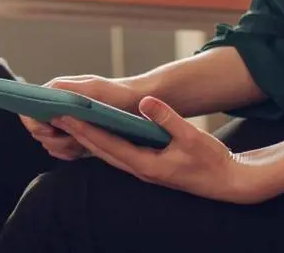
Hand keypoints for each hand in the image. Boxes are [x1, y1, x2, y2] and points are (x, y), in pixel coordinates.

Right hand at [19, 76, 145, 160]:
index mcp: (58, 92)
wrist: (141, 104)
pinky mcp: (77, 135)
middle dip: (52, 139)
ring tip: (80, 145)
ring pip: (49, 142)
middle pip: (38, 129)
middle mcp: (59, 106)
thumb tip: (45, 96)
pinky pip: (62, 149)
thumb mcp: (95, 89)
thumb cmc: (119, 93)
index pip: (31, 107)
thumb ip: (69, 91)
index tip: (49, 130)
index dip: (34, 121)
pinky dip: (68, 153)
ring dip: (62, 147)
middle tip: (73, 140)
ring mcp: (67, 122)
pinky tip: (80, 151)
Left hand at [55, 96, 268, 204]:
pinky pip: (119, 154)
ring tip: (69, 122)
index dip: (85, 130)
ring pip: (108, 154)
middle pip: (101, 151)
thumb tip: (148, 102)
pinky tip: (98, 133)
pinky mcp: (149, 167)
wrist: (229, 182)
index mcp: (146, 165)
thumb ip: (168, 119)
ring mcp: (144, 170)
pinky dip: (104, 143)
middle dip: (78, 134)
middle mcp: (140, 170)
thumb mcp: (191, 136)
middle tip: (55, 116)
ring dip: (88, 139)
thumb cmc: (211, 160)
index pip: (107, 145)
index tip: (66, 117)